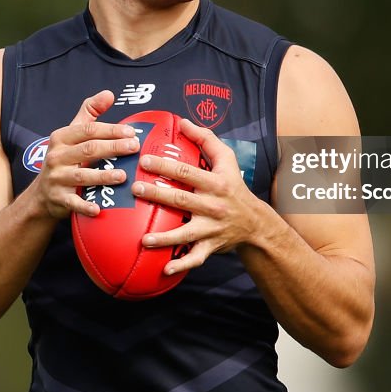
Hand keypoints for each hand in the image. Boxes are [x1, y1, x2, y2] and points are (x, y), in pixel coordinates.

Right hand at [34, 90, 139, 218]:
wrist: (42, 193)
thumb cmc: (64, 158)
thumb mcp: (72, 133)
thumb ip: (90, 112)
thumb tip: (109, 94)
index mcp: (61, 138)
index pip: (88, 130)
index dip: (110, 130)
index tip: (131, 132)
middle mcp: (57, 156)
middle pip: (88, 150)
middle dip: (113, 148)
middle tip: (135, 148)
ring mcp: (56, 178)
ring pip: (82, 176)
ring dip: (103, 176)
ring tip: (123, 175)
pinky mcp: (58, 199)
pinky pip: (73, 202)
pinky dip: (85, 206)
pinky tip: (99, 208)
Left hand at [133, 118, 265, 274]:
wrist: (255, 222)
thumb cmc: (234, 186)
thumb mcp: (227, 159)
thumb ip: (206, 139)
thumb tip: (182, 122)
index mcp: (216, 183)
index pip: (188, 172)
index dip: (167, 165)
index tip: (145, 159)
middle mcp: (214, 206)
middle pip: (182, 200)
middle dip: (158, 194)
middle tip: (135, 188)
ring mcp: (211, 229)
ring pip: (186, 233)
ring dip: (165, 238)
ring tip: (144, 239)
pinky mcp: (210, 246)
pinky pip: (195, 258)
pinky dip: (182, 265)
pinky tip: (165, 269)